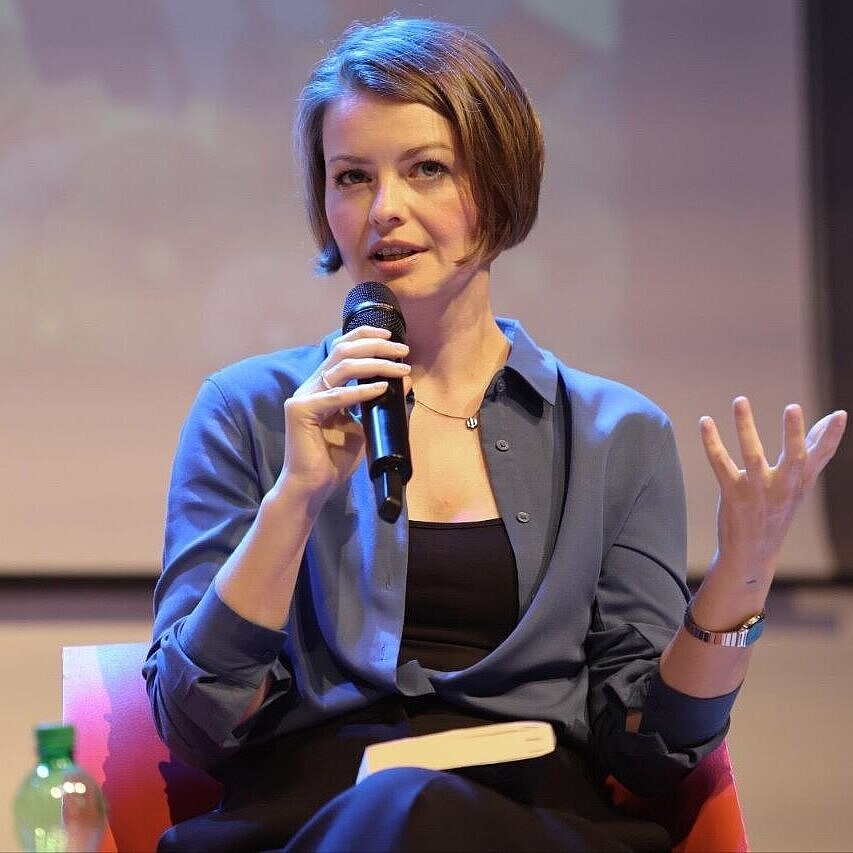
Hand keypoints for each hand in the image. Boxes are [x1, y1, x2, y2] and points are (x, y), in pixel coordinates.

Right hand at [277, 326, 410, 502]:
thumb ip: (382, 403)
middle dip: (376, 346)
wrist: (313, 486)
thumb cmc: (335, 459)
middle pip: (343, 351)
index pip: (342, 348)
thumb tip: (407, 381)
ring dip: (376, 364)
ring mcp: (304, 396)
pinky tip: (382, 389)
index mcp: (323, 385)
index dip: (365, 336)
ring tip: (400, 369)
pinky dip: (361, 391)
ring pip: (342, 367)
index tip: (392, 338)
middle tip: (403, 351)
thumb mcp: (367, 426)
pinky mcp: (301, 411)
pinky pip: (336, 397)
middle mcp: (312, 386)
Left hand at [700, 396, 846, 593]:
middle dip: (793, 433)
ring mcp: (757, 492)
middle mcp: (783, 488)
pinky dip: (712, 442)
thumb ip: (814, 451)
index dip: (831, 436)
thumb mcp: (800, 483)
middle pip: (793, 458)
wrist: (753, 553)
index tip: (840, 415)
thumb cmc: (777, 510)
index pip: (820, 457)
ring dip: (746, 427)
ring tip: (740, 400)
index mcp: (801, 482)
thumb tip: (836, 417)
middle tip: (793, 407)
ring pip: (753, 456)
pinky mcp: (733, 495)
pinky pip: (721, 464)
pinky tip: (705, 421)